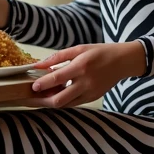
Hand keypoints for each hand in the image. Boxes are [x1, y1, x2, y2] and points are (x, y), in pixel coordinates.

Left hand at [29, 41, 145, 108]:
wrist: (123, 61)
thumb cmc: (99, 52)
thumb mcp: (78, 49)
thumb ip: (57, 57)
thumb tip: (38, 64)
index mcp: (81, 66)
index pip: (57, 78)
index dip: (43, 84)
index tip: (32, 86)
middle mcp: (85, 82)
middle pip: (59, 99)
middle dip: (42, 101)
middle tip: (30, 98)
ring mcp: (90, 93)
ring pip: (65, 104)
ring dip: (50, 102)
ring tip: (39, 98)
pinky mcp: (93, 98)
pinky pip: (73, 104)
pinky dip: (62, 101)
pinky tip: (53, 96)